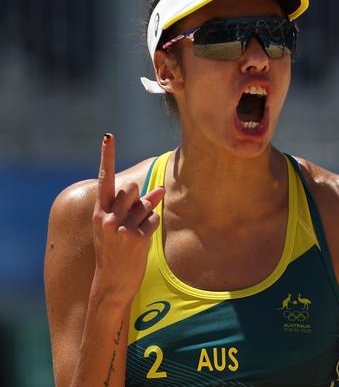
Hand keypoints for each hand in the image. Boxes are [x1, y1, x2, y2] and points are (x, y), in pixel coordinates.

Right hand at [91, 133, 164, 303]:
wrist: (111, 282)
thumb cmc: (115, 250)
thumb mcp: (116, 226)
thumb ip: (133, 206)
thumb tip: (159, 190)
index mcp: (98, 212)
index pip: (103, 178)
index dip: (106, 156)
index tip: (108, 136)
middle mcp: (106, 218)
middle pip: (132, 189)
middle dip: (138, 198)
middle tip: (131, 219)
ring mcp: (121, 228)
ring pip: (146, 205)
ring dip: (147, 214)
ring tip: (134, 232)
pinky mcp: (136, 238)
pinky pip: (154, 221)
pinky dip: (152, 228)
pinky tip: (141, 242)